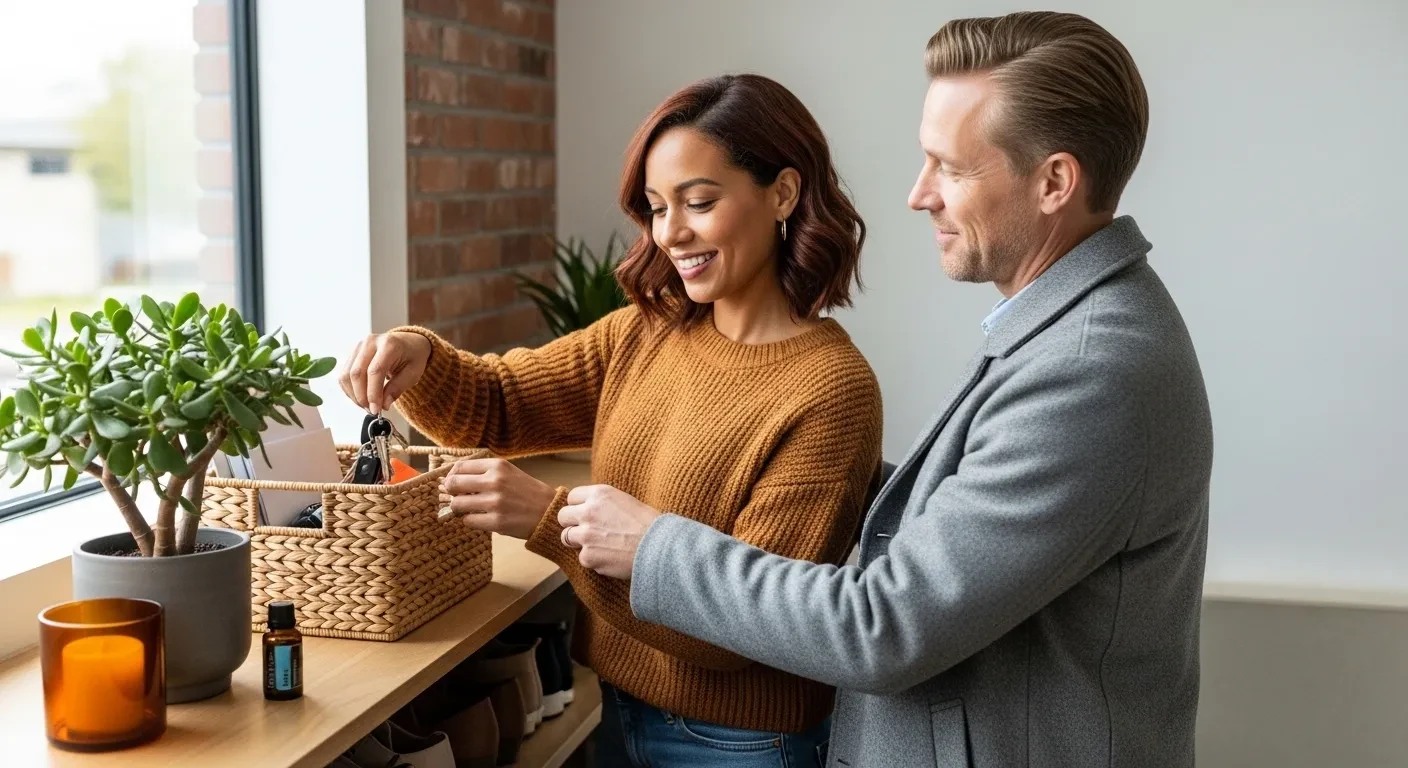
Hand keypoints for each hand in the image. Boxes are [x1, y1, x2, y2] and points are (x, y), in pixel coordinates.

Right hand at [339, 332, 433, 414]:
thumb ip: (397, 388)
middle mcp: (370, 342)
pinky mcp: (352, 354)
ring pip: (346, 375)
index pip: (375, 371)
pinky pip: (344, 375)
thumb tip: (384, 405)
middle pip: (357, 373)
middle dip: (361, 396)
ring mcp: (358, 347)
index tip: (376, 410)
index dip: (373, 393)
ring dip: (354, 395)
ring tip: (367, 405)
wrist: (408, 343)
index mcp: (389, 344)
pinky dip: (350, 390)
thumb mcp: (413, 373)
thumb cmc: (412, 357)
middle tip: (371, 410)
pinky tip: (361, 397)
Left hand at [443, 458, 557, 539]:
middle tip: (456, 498)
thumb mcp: (508, 473)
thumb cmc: (527, 492)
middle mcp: (495, 481)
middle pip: (453, 484)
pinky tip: (480, 519)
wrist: (549, 512)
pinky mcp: (497, 521)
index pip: (460, 467)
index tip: (452, 483)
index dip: (451, 476)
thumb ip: (484, 473)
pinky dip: (470, 520)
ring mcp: (495, 502)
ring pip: (457, 504)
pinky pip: (468, 521)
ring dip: (459, 509)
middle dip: (450, 493)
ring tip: (469, 510)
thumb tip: (451, 480)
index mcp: (498, 466)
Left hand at [557, 485, 661, 580]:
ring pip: (566, 538)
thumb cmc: (650, 525)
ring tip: (599, 545)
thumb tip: (591, 509)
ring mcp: (586, 535)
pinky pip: (583, 558)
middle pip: (563, 516)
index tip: (585, 514)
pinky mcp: (588, 556)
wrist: (661, 547)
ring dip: (579, 542)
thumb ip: (604, 504)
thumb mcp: (626, 501)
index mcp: (600, 494)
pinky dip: (594, 560)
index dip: (578, 506)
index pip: (572, 497)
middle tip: (586, 531)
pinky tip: (611, 558)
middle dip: (572, 524)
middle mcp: (589, 512)